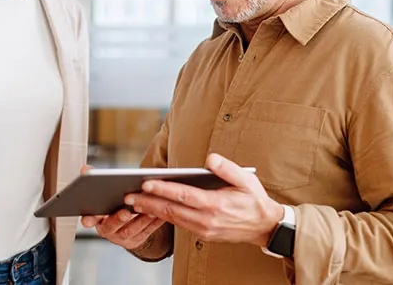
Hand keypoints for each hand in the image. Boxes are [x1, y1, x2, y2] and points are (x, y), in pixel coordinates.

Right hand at [79, 165, 167, 249]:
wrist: (126, 224)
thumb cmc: (113, 206)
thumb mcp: (102, 194)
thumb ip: (94, 181)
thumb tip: (85, 169)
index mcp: (96, 219)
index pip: (90, 219)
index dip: (89, 219)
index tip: (89, 219)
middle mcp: (108, 230)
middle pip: (111, 226)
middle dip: (118, 219)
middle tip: (125, 212)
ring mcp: (122, 237)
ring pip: (131, 230)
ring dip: (140, 220)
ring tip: (149, 210)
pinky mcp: (137, 240)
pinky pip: (146, 232)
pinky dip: (154, 223)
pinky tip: (160, 214)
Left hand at [125, 154, 284, 246]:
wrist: (265, 227)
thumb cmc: (254, 200)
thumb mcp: (247, 180)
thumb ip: (228, 168)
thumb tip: (210, 159)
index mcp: (216, 204)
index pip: (184, 196)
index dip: (163, 190)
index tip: (146, 184)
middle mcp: (207, 219)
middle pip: (171, 210)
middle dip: (148, 202)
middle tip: (127, 196)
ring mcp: (204, 229)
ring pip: (172, 219)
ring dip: (151, 211)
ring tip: (133, 202)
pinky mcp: (203, 234)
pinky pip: (179, 225)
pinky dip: (163, 217)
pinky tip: (151, 209)